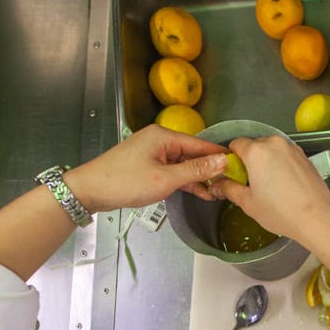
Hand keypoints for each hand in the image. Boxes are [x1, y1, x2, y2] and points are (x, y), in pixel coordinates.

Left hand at [65, 124, 228, 212]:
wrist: (89, 191)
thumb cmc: (125, 182)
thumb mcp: (165, 179)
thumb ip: (196, 170)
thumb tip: (223, 161)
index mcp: (164, 137)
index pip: (201, 144)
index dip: (220, 155)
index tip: (240, 164)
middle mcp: (160, 141)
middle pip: (193, 154)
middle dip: (211, 169)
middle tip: (230, 183)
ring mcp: (153, 154)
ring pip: (184, 164)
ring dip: (198, 178)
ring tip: (218, 192)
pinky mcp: (148, 166)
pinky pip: (173, 171)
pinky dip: (185, 181)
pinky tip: (200, 192)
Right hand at [207, 136, 329, 242]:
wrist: (317, 217)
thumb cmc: (281, 211)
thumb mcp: (248, 203)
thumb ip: (229, 189)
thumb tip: (218, 184)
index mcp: (256, 151)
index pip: (236, 144)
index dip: (231, 158)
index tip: (233, 173)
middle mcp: (275, 143)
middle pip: (254, 145)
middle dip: (249, 160)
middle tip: (250, 182)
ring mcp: (292, 148)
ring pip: (271, 150)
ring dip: (266, 161)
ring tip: (269, 185)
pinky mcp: (305, 156)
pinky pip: (285, 155)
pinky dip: (281, 164)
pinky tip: (284, 184)